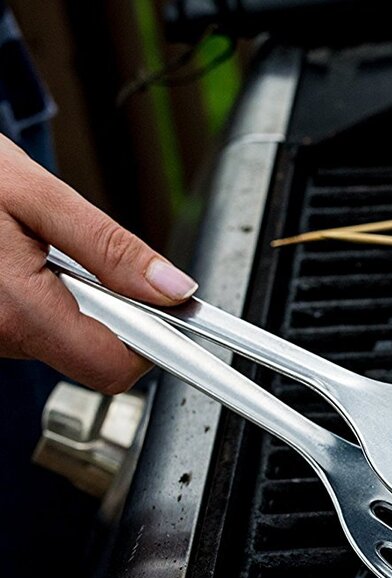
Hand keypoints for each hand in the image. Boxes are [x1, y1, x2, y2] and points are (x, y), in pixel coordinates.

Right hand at [0, 133, 197, 393]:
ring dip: (82, 303)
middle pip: (97, 355)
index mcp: (19, 311)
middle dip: (116, 313)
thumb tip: (175, 290)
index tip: (167, 312)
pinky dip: (54, 302)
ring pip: (70, 342)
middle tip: (94, 260)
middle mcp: (2, 338)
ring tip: (47, 253)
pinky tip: (30, 266)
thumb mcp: (38, 196)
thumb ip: (110, 249)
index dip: (151, 342)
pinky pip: (42, 330)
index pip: (113, 367)